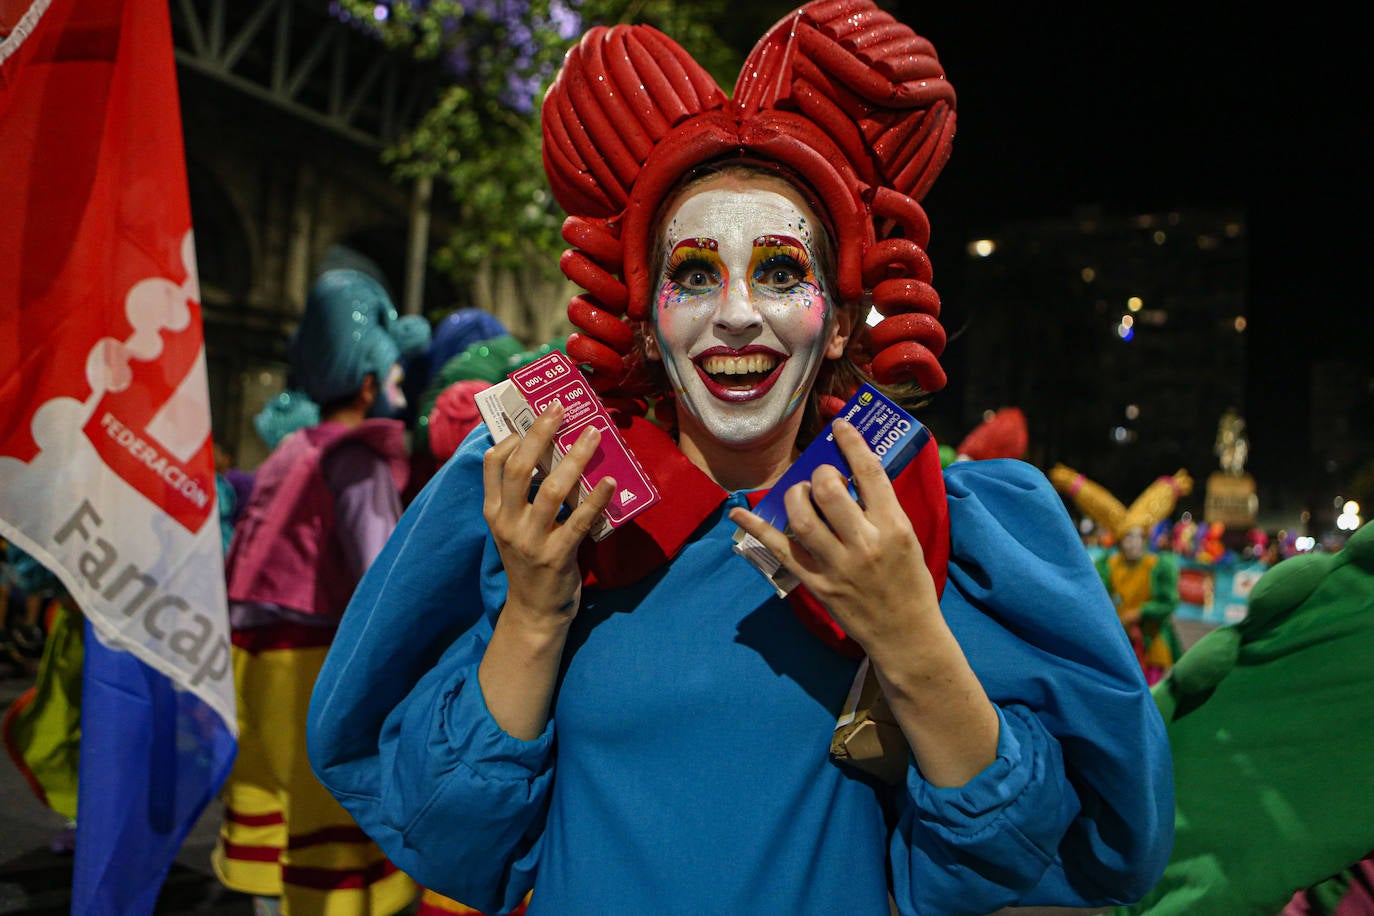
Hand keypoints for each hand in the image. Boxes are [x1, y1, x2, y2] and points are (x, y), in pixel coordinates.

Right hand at [483, 401, 614, 627]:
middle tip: (561, 408)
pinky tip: (610, 481)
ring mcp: (531, 541)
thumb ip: (521, 496)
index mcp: (494, 512)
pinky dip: (595, 499)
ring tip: (594, 434)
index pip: (493, 464)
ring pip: (551, 490)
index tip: (532, 414)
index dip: (511, 435)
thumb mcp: (513, 528)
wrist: (534, 613)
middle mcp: (507, 523)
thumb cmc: (529, 561)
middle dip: (541, 433)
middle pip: (520, 468)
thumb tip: (544, 452)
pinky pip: (578, 522)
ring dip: (575, 458)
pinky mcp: (556, 557)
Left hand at [731, 419, 999, 785]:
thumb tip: (854, 475)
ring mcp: (837, 566)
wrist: (906, 636)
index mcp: (894, 528)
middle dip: (819, 475)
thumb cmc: (910, 584)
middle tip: (821, 477)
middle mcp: (865, 544)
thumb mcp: (908, 540)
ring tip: (798, 493)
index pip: (870, 474)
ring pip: (801, 518)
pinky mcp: (816, 584)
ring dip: (793, 496)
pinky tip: (739, 513)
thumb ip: (882, 508)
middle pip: (829, 492)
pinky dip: (756, 529)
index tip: (840, 425)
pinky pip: (779, 551)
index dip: (851, 443)